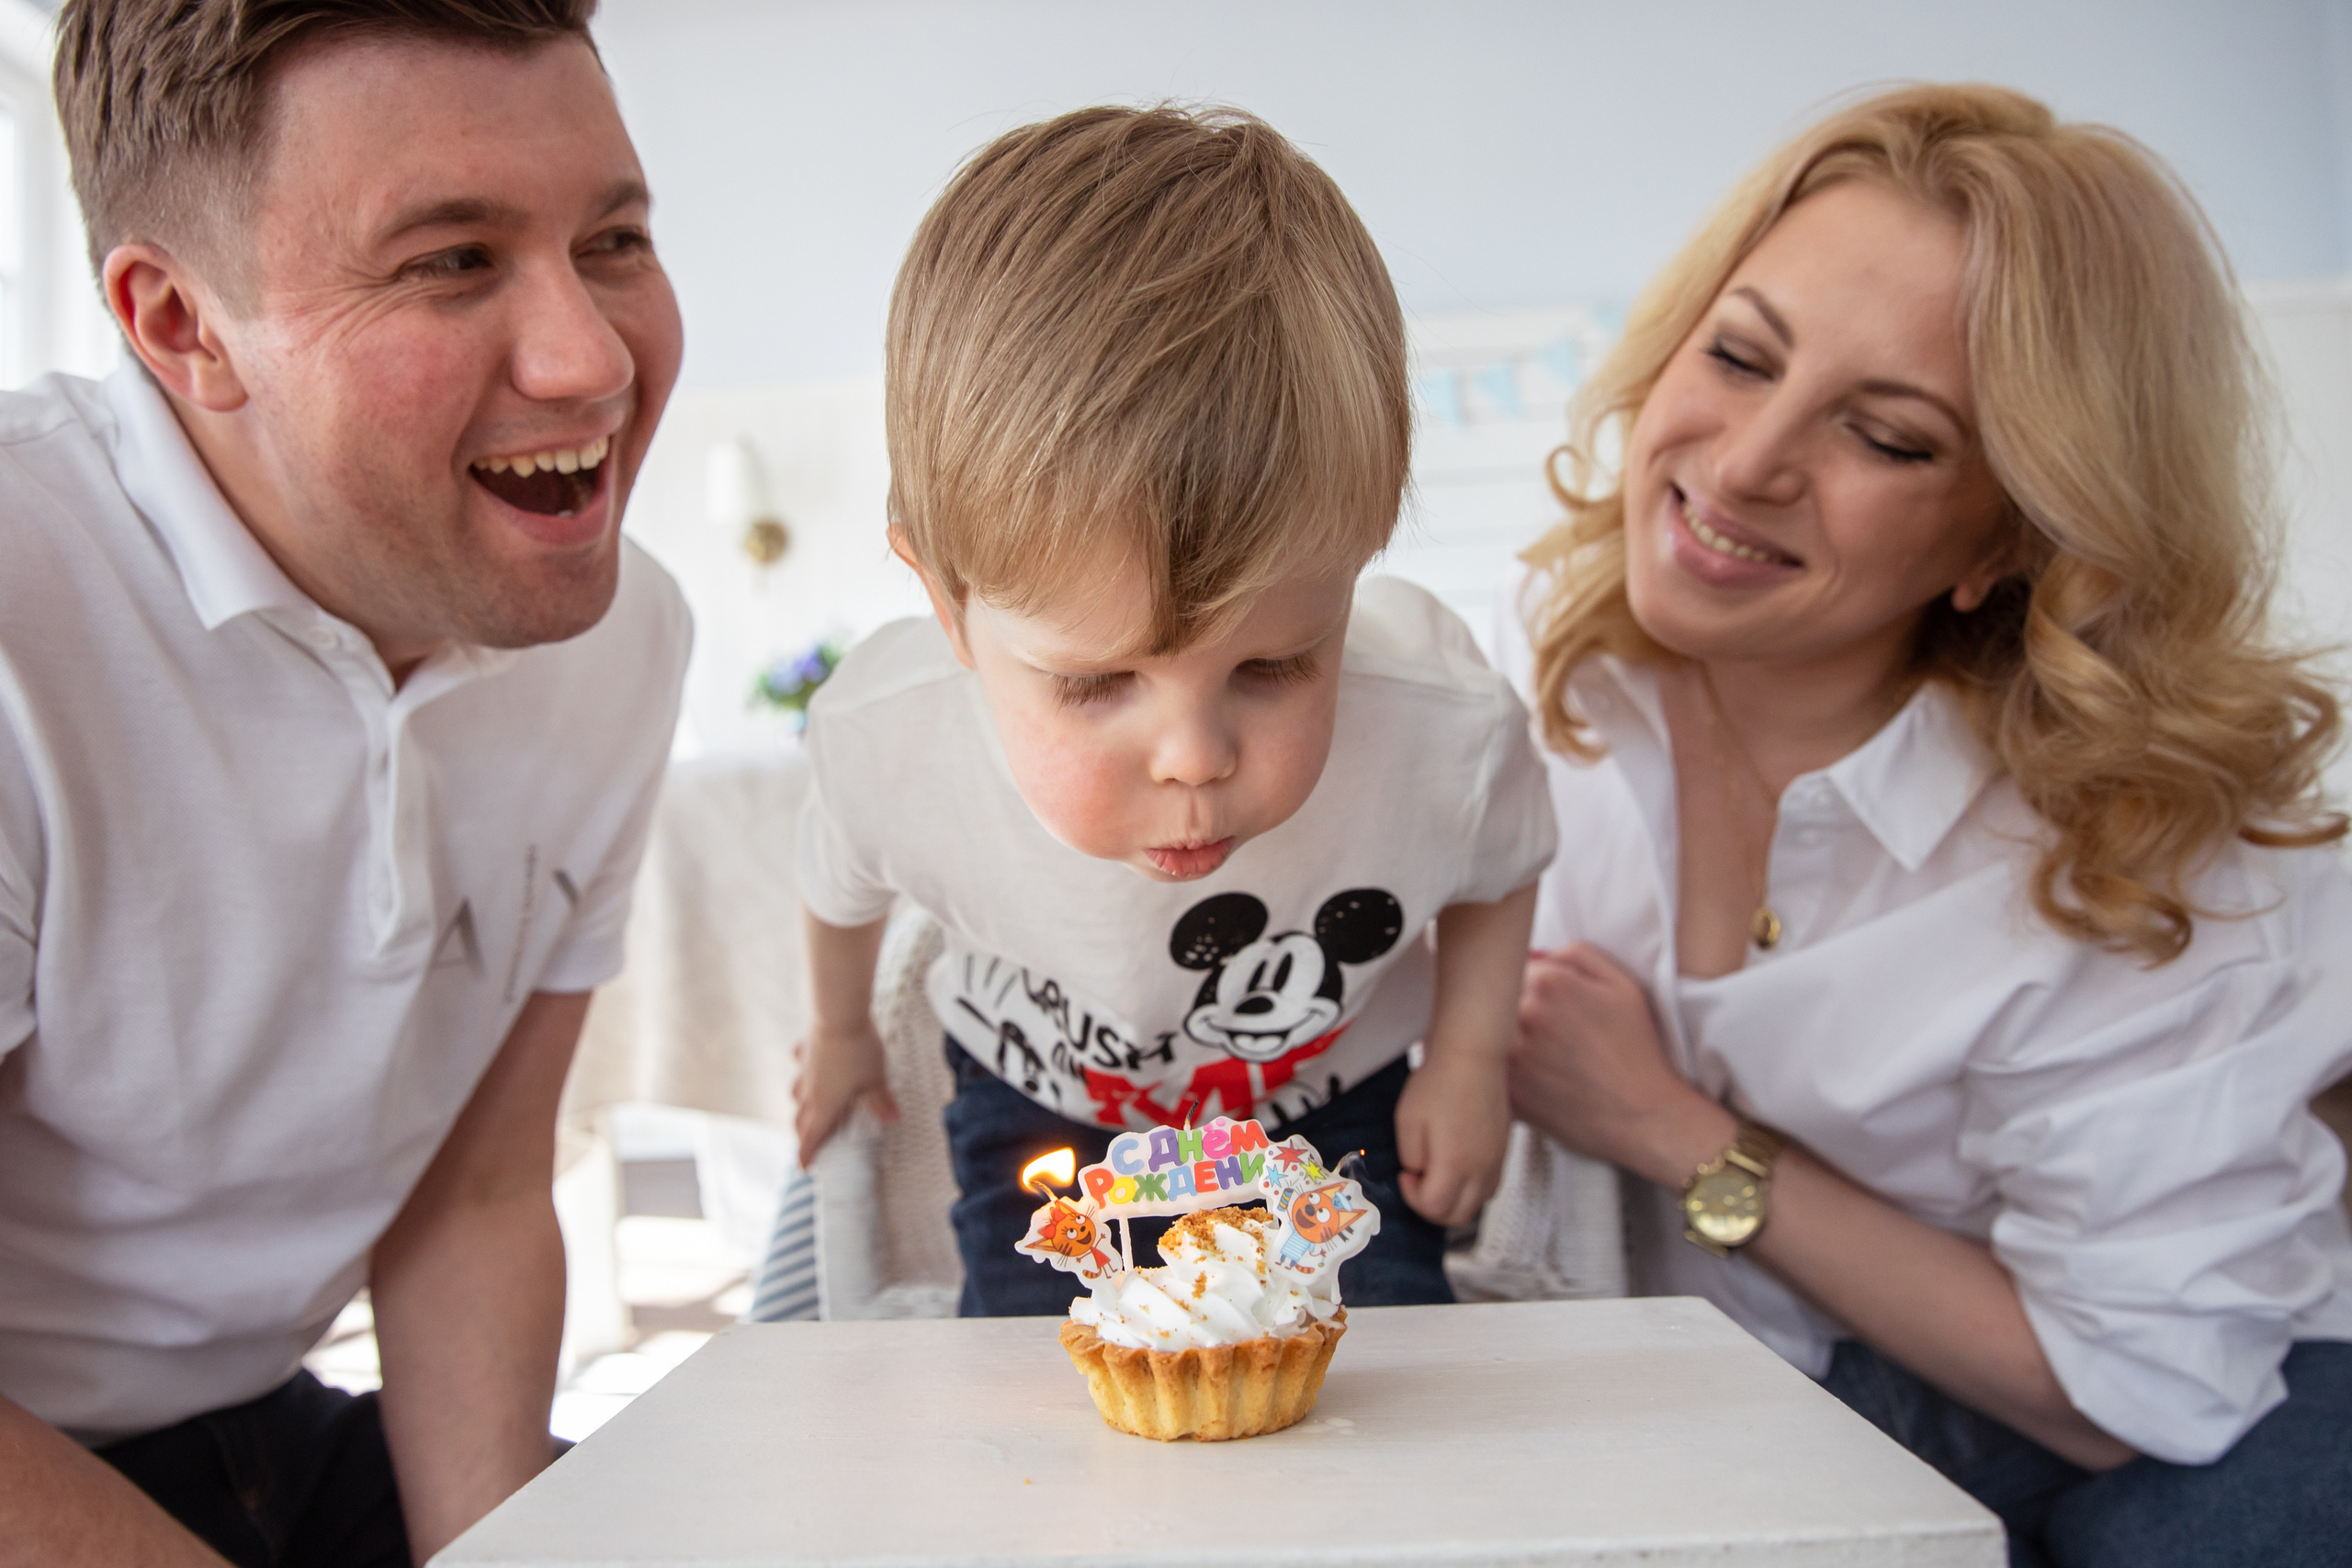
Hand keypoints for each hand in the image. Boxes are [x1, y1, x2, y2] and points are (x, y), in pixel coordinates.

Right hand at [791, 1018, 896, 1165]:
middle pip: (800, 1119)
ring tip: (806, 1108)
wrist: (837, 1016)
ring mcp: (804, 1069)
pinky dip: (803, 1068)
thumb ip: (882, 1102)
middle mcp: (810, 1091)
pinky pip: (801, 1063)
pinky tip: (806, 1064)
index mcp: (825, 1105)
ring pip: (797, 1093)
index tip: (803, 1167)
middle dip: (803, 1132)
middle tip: (807, 1140)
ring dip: (801, 1104)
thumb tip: (893, 1119)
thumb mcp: (875, 1081)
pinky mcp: (806, 1049)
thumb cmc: (858, 1053)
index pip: (812, 1136)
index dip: (806, 1153)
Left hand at [1393, 1048, 1510, 1226]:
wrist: (1472, 1055)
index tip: (1405, 1174)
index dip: (1413, 1197)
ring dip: (1454, 1201)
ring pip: (1477, 1205)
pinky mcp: (1503, 1151)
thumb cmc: (1438, 1083)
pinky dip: (1472, 1189)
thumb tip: (1419, 1173)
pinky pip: (1490, 1187)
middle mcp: (1481, 1169)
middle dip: (1431, 1207)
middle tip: (1418, 1183)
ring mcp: (1496, 1161)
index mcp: (1455, 1164)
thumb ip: (1412, 1158)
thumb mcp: (1407, 1121)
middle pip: (1458, 1216)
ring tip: (1437, 1176)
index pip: (1434, 1208)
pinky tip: (1457, 1168)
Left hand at [1509, 943, 1727, 1187]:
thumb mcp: (1622, 984)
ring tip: (1546, 1056)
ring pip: (1490, 1034)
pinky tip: (1537, 1078)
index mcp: (1548, 982)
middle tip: (1548, 1032)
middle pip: (1497, 998)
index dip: (1529, 982)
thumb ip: (1576, 955)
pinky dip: (1505, 1072)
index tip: (1547, 1002)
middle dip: (1515, 1008)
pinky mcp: (1505, 1091)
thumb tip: (1534, 954)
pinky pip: (1490, 1070)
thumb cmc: (1637, 1050)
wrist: (1643, 1116)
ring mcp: (1509, 1055)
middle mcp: (1522, 1014)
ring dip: (1508, 1040)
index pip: (1513, 964)